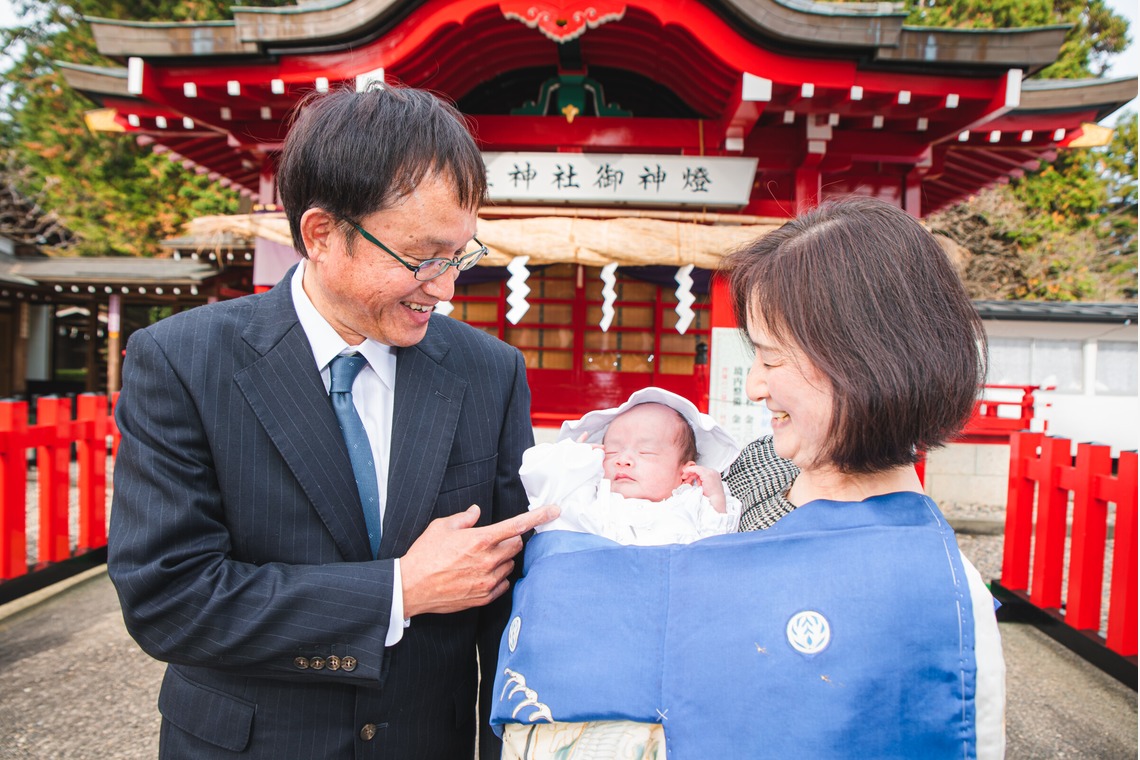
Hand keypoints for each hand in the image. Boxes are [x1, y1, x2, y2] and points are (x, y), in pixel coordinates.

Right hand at [400, 504, 559, 617]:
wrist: (411, 587)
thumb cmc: (424, 555)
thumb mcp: (441, 527)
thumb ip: (464, 518)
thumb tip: (476, 512)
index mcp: (480, 540)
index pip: (517, 525)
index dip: (539, 516)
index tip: (554, 511)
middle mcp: (488, 560)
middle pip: (516, 546)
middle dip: (511, 540)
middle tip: (493, 541)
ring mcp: (487, 581)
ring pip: (510, 565)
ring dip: (502, 560)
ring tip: (480, 560)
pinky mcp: (483, 597)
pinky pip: (503, 585)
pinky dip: (497, 578)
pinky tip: (481, 575)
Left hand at [681, 463, 727, 513]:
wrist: (716, 501)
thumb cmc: (710, 497)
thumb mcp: (704, 487)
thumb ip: (700, 482)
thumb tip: (693, 480)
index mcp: (713, 475)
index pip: (701, 471)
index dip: (693, 474)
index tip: (687, 477)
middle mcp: (713, 472)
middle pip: (699, 469)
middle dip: (691, 473)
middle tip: (684, 477)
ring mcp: (711, 472)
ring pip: (697, 468)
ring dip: (690, 472)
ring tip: (684, 477)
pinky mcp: (707, 474)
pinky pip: (696, 469)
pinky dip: (690, 470)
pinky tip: (686, 472)